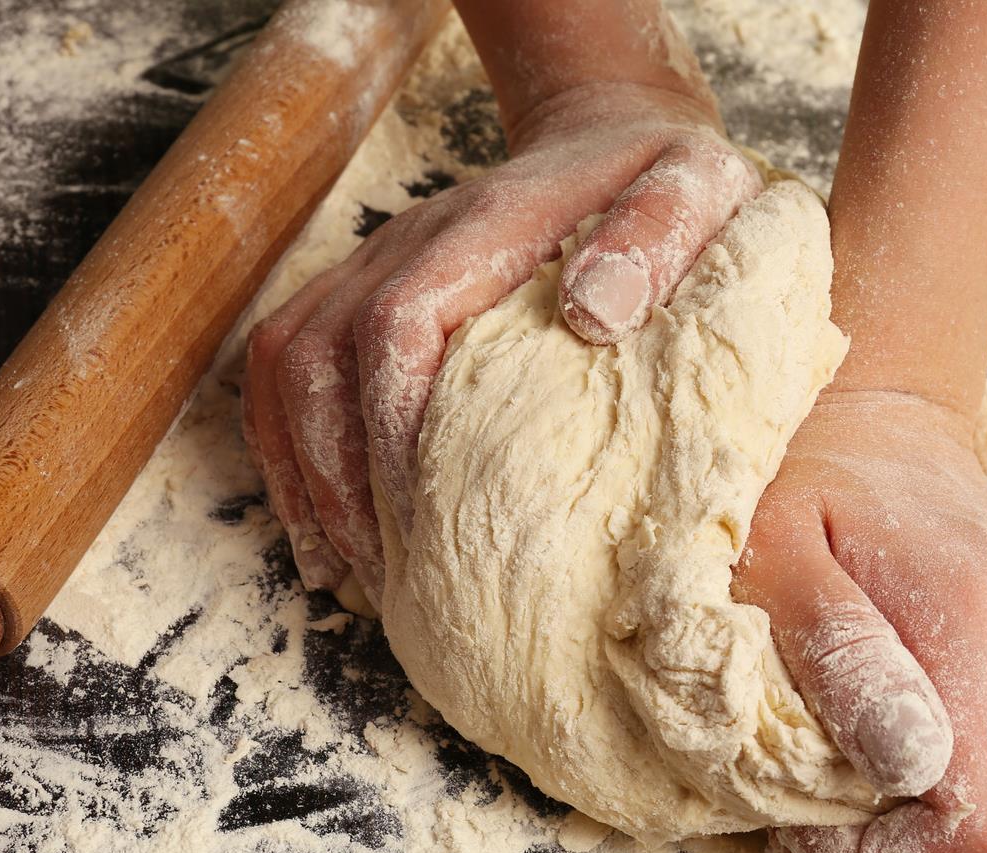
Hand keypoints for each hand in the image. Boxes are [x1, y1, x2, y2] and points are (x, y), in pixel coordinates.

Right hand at [243, 81, 760, 601]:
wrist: (616, 142)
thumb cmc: (668, 186)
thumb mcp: (698, 189)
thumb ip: (655, 237)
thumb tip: (592, 313)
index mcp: (485, 225)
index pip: (399, 320)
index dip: (393, 424)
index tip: (423, 522)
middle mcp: (411, 240)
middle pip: (319, 353)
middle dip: (336, 474)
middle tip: (380, 575)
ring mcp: (378, 263)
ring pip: (288, 362)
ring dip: (302, 471)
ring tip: (342, 570)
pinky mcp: (367, 290)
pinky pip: (289, 365)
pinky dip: (288, 451)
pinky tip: (321, 532)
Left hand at [734, 391, 986, 852]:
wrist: (882, 435)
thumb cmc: (804, 501)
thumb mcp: (772, 561)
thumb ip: (837, 656)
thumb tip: (909, 765)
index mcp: (978, 614)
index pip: (982, 824)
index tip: (816, 842)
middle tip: (850, 852)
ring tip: (913, 833)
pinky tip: (976, 799)